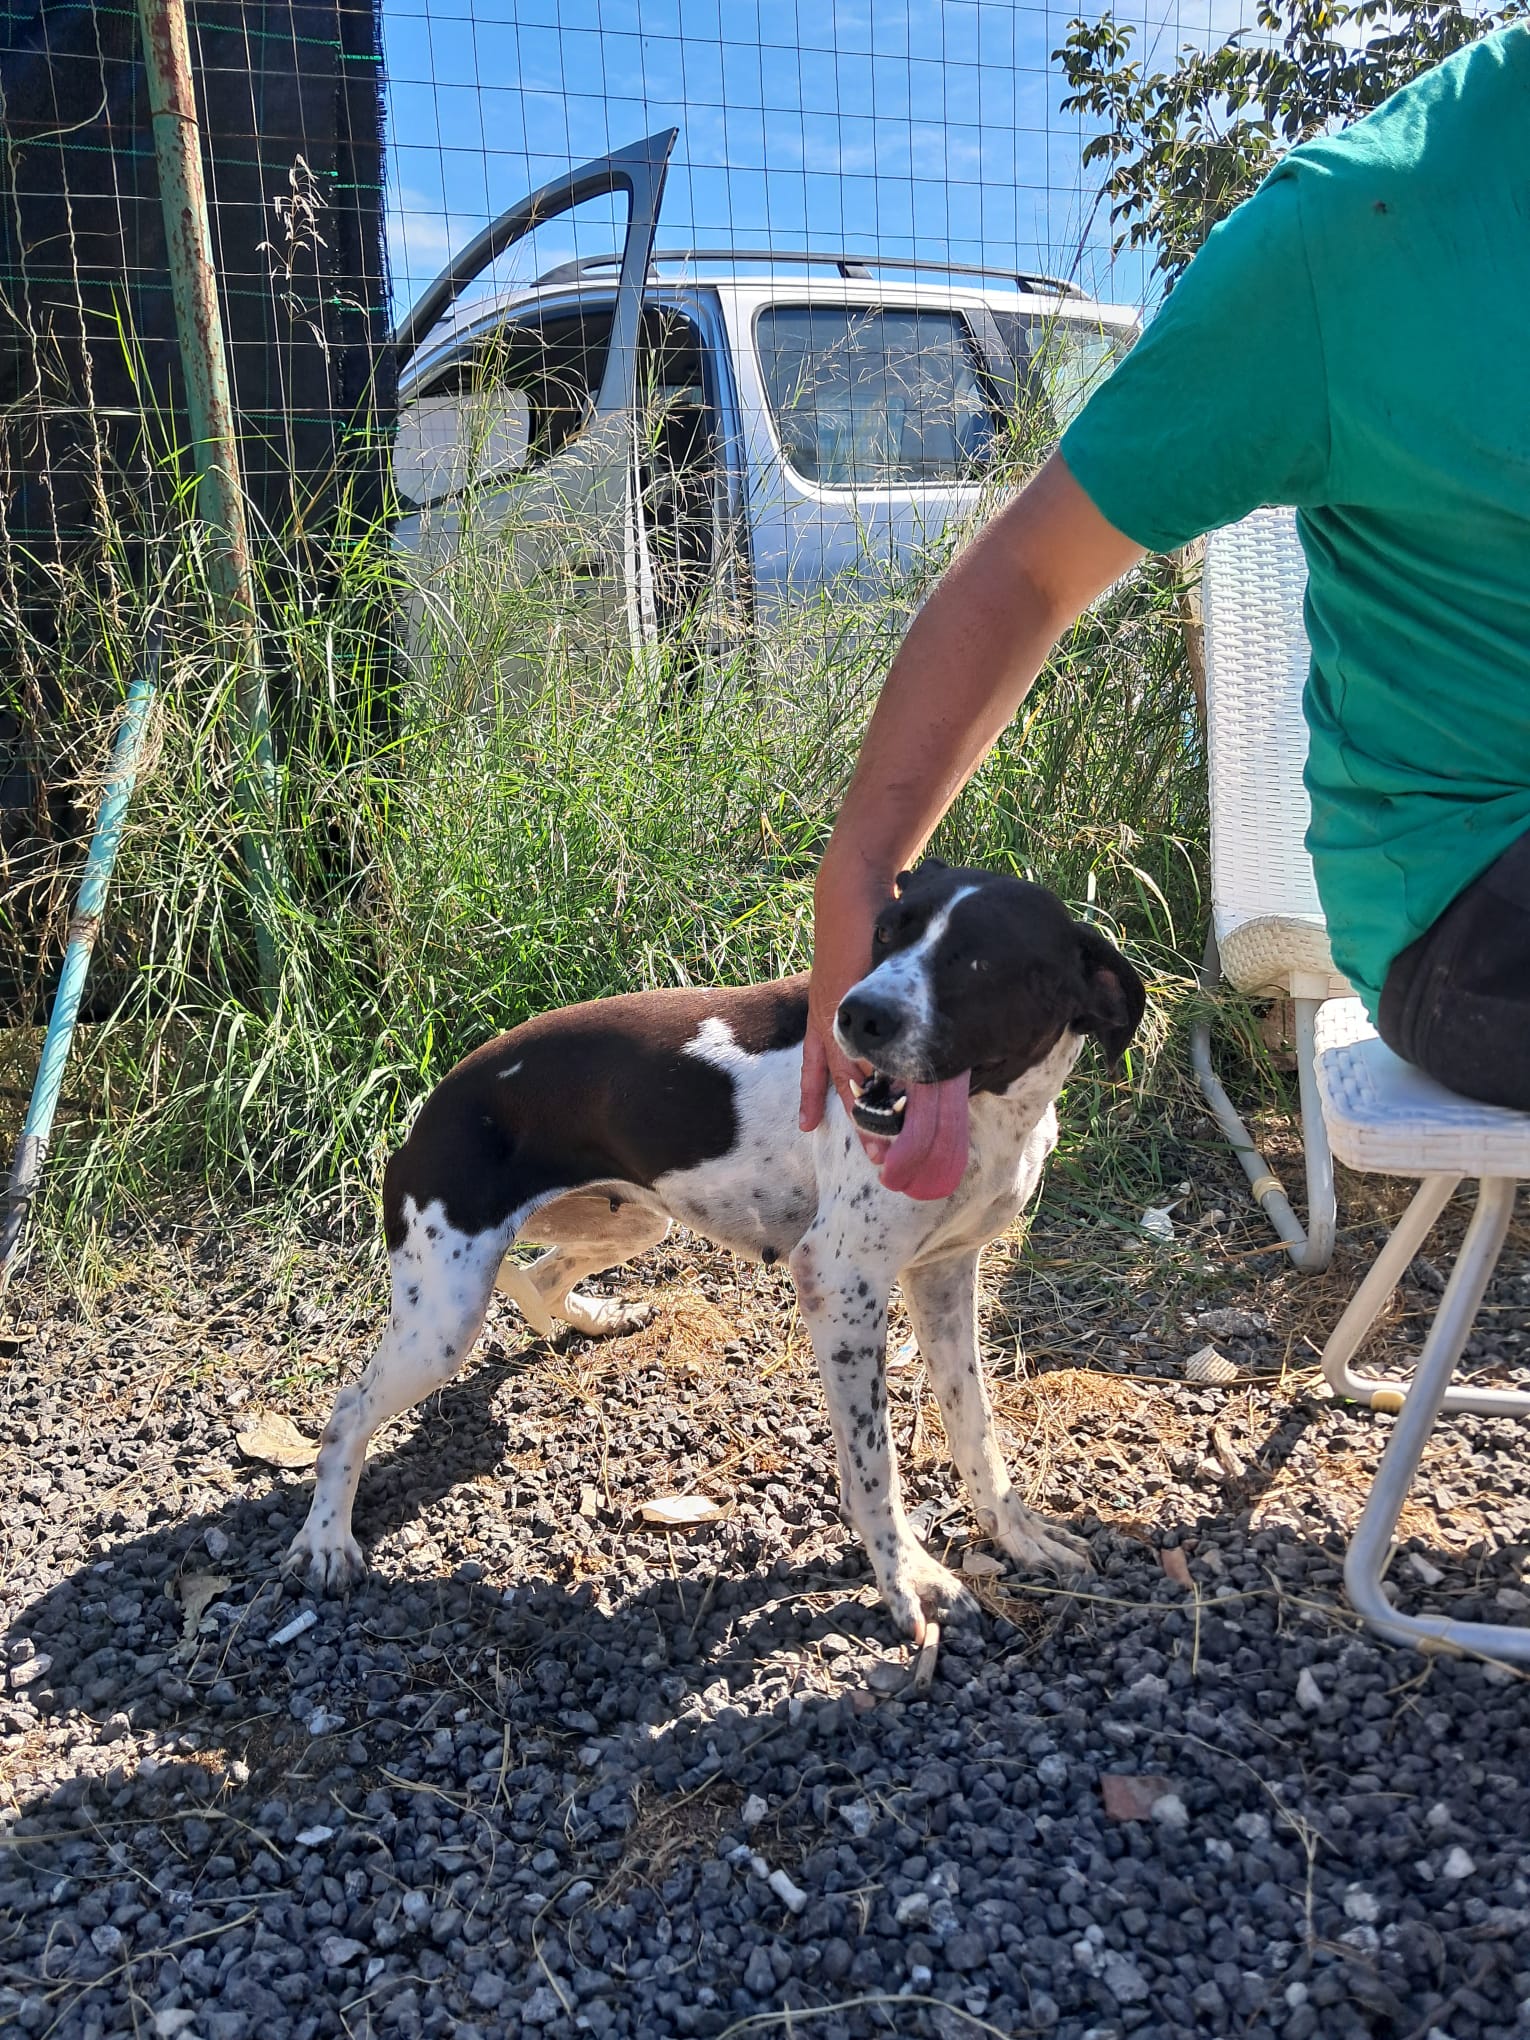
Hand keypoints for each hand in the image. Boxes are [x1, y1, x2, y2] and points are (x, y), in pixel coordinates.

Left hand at [799, 866, 889, 1153]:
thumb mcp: (856, 976)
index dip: (830, 1107)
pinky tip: (886, 1102)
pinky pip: (861, 1045)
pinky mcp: (851, 1003)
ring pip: (851, 1078)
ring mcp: (837, 1016)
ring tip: (885, 1147)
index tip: (842, 1138)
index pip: (823, 1075)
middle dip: (861, 1126)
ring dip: (869, 1113)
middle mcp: (826, 1025)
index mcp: (823, 1021)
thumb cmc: (858, 930)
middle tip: (880, 1162)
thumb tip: (889, 1030)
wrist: (851, 893)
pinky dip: (874, 1074)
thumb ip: (868, 1007)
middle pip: (842, 1087)